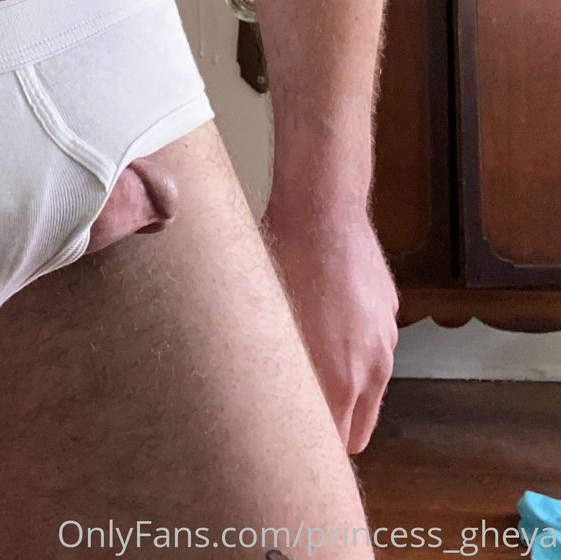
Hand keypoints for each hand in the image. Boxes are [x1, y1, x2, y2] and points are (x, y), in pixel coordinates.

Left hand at [260, 194, 397, 453]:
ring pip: (368, 386)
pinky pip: (372, 346)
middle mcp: (372, 367)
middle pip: (360, 428)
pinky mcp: (389, 312)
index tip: (295, 453)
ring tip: (308, 359)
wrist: (321, 208)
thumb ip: (283, 376)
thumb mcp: (271, 325)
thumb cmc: (283, 263)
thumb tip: (277, 405)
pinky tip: (326, 320)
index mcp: (341, 378)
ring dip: (344, 384)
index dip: (314, 451)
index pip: (338, 445)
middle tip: (298, 420)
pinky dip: (353, 346)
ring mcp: (386, 338)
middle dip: (333, 430)